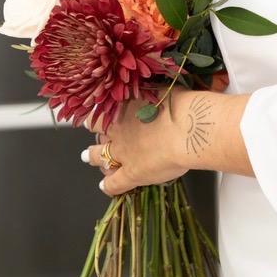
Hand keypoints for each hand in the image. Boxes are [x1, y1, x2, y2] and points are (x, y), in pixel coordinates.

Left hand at [81, 73, 227, 196]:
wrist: (187, 128)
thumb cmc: (180, 105)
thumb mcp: (163, 90)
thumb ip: (152, 92)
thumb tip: (153, 91)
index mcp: (126, 106)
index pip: (106, 109)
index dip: (101, 111)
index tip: (99, 110)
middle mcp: (119, 129)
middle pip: (98, 131)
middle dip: (95, 131)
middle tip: (92, 130)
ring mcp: (122, 153)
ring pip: (99, 157)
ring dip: (93, 157)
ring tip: (89, 158)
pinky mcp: (131, 173)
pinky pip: (114, 183)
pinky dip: (108, 186)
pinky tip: (104, 187)